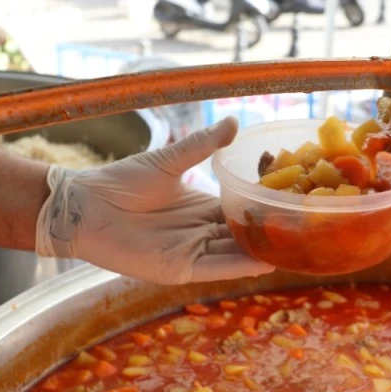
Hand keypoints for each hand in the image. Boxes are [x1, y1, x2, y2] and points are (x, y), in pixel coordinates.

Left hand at [36, 118, 274, 283]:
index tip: (293, 202)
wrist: (84, 204)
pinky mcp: (176, 269)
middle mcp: (198, 232)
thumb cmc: (120, 182)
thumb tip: (235, 122)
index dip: (264, 208)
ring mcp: (189, 252)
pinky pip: (214, 268)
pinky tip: (264, 262)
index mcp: (199, 207)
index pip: (239, 210)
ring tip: (295, 249)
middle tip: (305, 228)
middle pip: (241, 234)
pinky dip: (238, 266)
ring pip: (233, 253)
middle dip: (269, 233)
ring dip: (261, 252)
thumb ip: (202, 146)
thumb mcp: (169, 161)